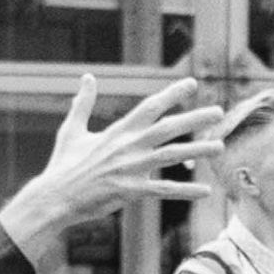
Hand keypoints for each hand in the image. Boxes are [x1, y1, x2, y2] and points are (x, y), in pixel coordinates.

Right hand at [0, 75, 222, 255]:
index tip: (192, 83)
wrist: (53, 197)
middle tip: (219, 111)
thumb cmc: (62, 165)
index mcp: (117, 131)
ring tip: (220, 146)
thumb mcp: (71, 130)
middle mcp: (128, 146)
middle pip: (168, 128)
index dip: (172, 94)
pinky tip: (205, 191)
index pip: (150, 107)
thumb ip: (83, 103)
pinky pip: (163, 190)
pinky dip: (185, 191)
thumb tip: (86, 77)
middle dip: (195, 118)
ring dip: (197, 150)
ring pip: (171, 156)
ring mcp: (130, 169)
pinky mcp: (130, 191)